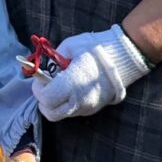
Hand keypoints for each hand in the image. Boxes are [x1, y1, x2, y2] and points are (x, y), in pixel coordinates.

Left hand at [32, 24, 150, 121]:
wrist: (123, 58)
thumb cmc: (94, 48)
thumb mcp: (69, 46)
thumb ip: (54, 60)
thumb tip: (46, 70)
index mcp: (72, 82)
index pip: (46, 99)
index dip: (38, 90)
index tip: (40, 79)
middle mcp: (79, 100)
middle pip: (51, 114)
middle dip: (43, 101)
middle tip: (46, 86)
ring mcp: (88, 107)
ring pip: (61, 115)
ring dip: (54, 104)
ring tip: (59, 86)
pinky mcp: (93, 109)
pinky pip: (73, 112)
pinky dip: (66, 104)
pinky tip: (71, 89)